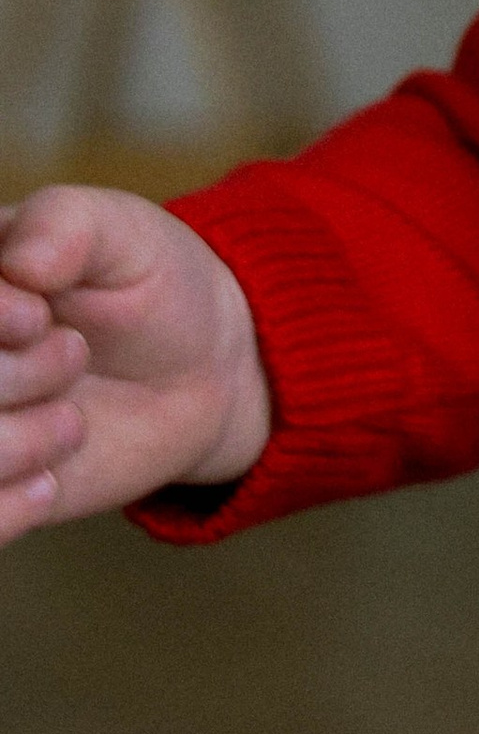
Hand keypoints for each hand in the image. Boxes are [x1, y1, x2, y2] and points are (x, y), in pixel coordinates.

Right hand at [0, 185, 271, 546]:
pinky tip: (53, 480)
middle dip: (9, 374)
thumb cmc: (151, 284)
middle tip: (73, 354)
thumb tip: (19, 262)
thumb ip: (65, 224)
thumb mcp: (120, 232)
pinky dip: (8, 508)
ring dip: (14, 443)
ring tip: (73, 421)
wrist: (204, 368)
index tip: (37, 315)